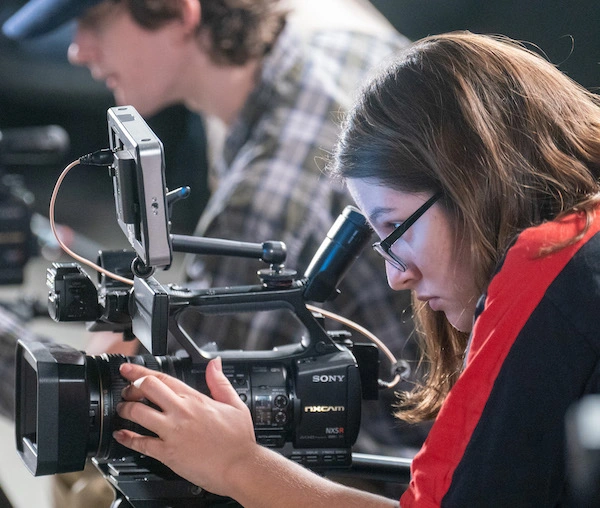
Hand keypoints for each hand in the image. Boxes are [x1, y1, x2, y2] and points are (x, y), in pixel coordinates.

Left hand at [113, 357, 256, 495]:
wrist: (240, 467)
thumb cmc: (238, 440)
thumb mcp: (235, 404)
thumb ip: (220, 382)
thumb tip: (215, 363)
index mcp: (195, 399)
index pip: (162, 378)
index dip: (140, 371)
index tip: (128, 369)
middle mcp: (181, 412)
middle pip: (145, 389)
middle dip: (131, 387)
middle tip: (127, 390)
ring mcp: (172, 432)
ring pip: (137, 413)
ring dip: (125, 409)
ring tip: (123, 410)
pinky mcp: (167, 453)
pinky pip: (140, 443)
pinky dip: (126, 438)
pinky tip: (121, 435)